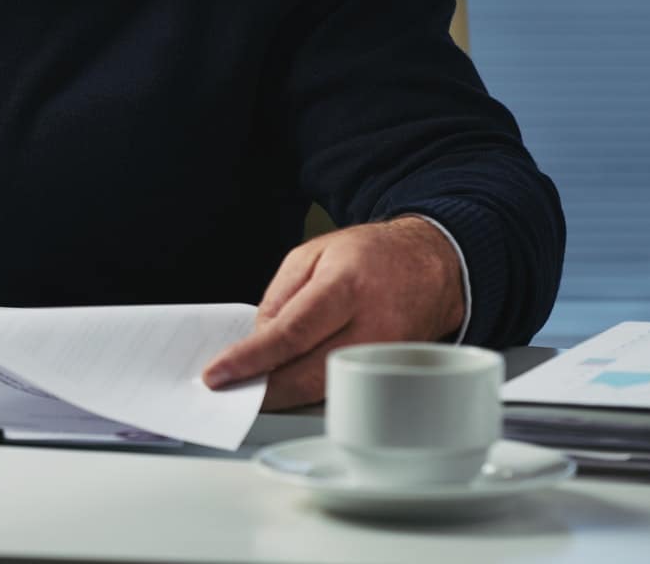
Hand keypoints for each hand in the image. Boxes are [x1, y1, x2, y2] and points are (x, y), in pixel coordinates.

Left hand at [201, 217, 464, 409]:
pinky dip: (313, 393)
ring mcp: (386, 356)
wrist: (431, 266)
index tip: (218, 374)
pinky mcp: (393, 374)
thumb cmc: (370, 256)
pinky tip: (291, 386)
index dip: (251, 359)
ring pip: (326, 390)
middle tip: (230, 391)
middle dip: (264, 389)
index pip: (291, 333)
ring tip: (254, 389)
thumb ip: (279, 297)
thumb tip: (258, 340)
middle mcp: (371, 325)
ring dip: (285, 395)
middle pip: (309, 373)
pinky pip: (345, 390)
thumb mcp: (312, 254)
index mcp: (345, 287)